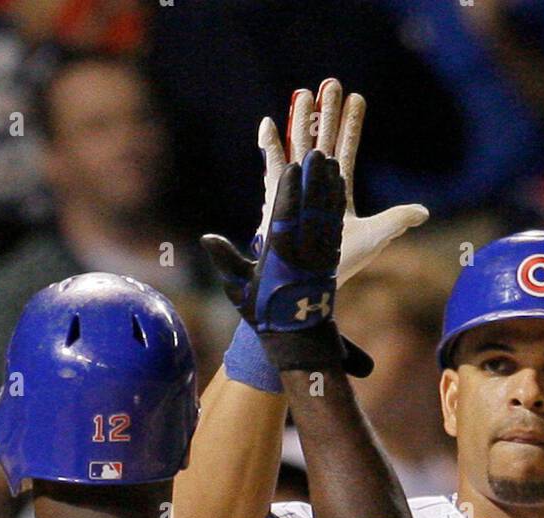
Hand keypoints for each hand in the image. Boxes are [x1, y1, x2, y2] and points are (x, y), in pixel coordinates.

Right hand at [204, 150, 364, 373]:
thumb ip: (226, 261)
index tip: (293, 166)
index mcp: (279, 259)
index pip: (285, 218)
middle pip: (309, 210)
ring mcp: (319, 257)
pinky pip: (333, 226)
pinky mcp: (330, 261)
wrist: (297, 339)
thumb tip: (207, 238)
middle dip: (313, 181)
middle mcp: (302, 256)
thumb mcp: (240, 290)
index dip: (290, 191)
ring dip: (327, 187)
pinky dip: (334, 204)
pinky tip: (336, 186)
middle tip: (316, 153)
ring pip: (325, 215)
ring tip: (328, 161)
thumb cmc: (264, 313)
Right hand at [256, 78, 427, 286]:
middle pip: (321, 142)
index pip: (346, 151)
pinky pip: (272, 167)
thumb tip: (424, 212)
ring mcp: (295, 192)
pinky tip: (268, 123)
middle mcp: (316, 188)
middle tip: (329, 83)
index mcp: (337, 193)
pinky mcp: (276, 200)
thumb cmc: (340, 265)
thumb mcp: (374, 238)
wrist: (310, 284)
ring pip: (298, 148)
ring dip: (300, 122)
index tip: (356, 98)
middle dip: (326, 113)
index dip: (351, 125)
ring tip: (302, 94)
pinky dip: (270, 146)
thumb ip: (396, 221)